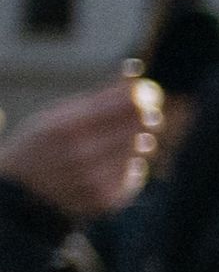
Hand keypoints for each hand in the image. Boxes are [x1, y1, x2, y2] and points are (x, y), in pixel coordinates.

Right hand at [1, 78, 152, 222]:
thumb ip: (99, 96)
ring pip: (141, 149)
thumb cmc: (41, 144)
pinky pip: (136, 172)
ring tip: (111, 144)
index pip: (126, 105)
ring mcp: (95, 181)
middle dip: (144, 118)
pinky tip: (105, 167)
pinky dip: (127, 166)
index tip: (147, 94)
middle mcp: (82, 156)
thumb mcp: (57, 115)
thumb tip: (134, 70)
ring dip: (134, 142)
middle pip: (139, 126)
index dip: (143, 97)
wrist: (18, 194)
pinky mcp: (107, 200)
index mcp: (67, 128)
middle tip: (144, 116)